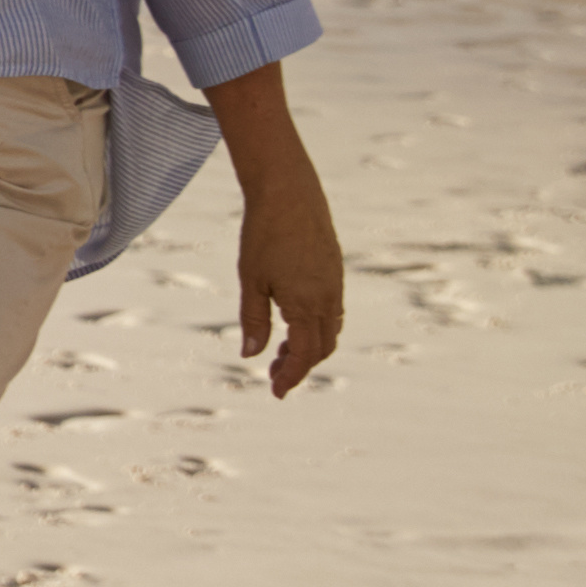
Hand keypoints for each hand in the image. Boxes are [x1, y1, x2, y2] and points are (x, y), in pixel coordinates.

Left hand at [237, 153, 345, 396]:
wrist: (290, 194)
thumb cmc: (264, 235)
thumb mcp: (251, 280)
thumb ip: (254, 320)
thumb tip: (251, 356)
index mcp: (306, 306)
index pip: (304, 355)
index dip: (291, 377)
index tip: (276, 392)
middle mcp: (328, 300)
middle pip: (320, 348)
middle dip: (299, 366)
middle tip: (273, 375)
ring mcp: (335, 286)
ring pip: (329, 331)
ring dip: (309, 348)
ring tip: (280, 352)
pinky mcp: (335, 272)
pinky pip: (333, 312)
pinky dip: (317, 328)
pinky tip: (296, 324)